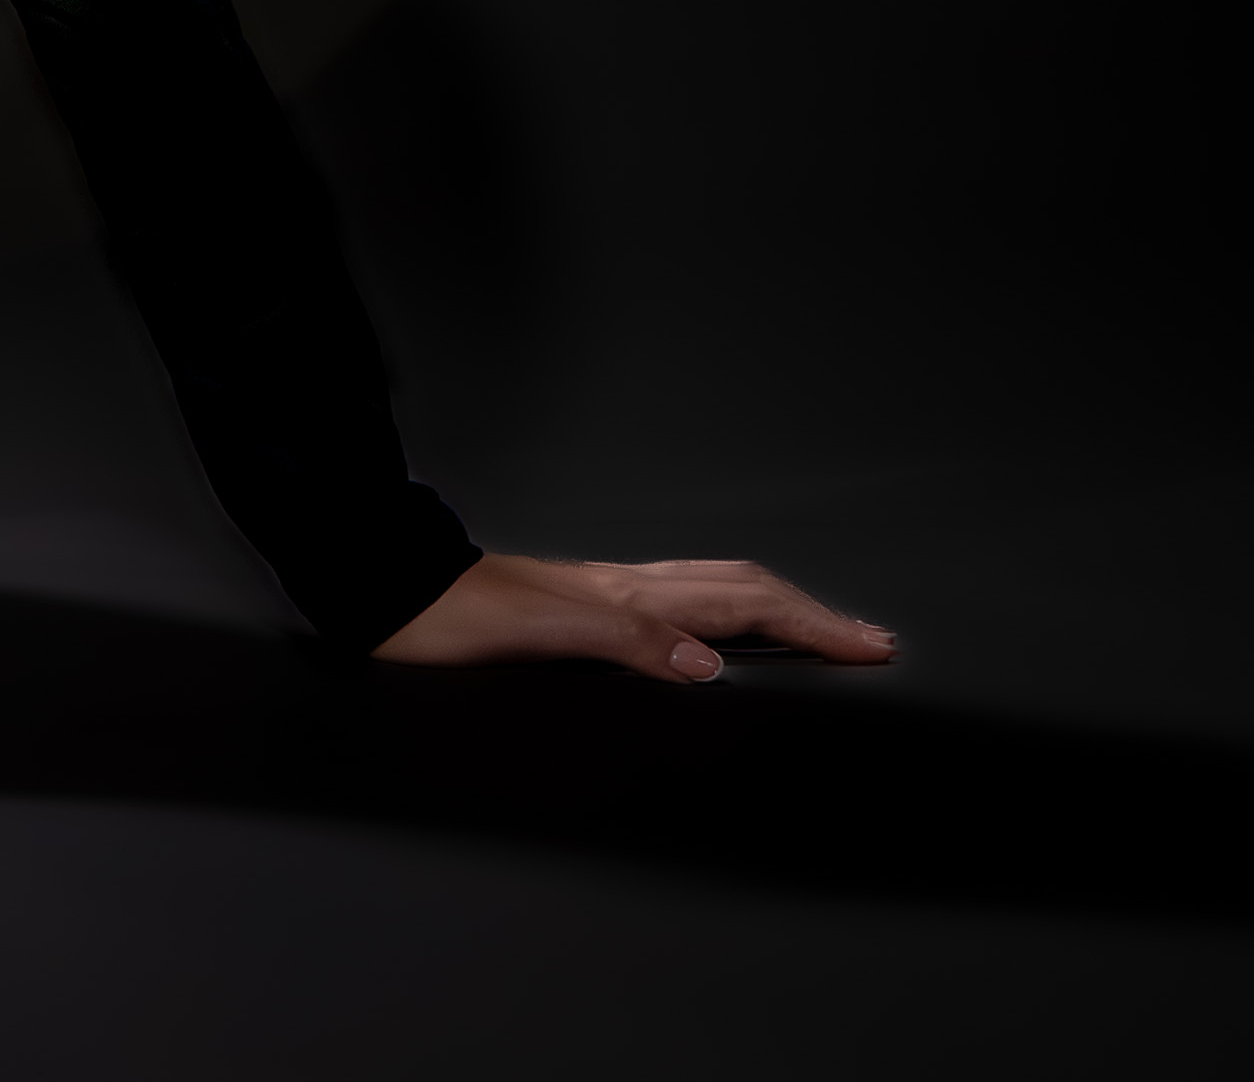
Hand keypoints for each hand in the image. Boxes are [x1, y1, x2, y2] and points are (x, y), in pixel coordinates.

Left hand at [370, 551, 896, 681]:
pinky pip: (672, 605)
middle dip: (810, 612)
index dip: (811, 625)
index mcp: (623, 594)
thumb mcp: (535, 631)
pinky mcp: (571, 608)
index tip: (874, 647)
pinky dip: (719, 618)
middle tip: (871, 640)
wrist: (379, 591)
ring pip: (708, 591)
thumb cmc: (443, 617)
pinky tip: (712, 635)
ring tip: (817, 631)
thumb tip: (707, 665)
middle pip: (738, 587)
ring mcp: (596, 594)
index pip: (742, 604)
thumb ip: (623, 640)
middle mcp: (618, 587)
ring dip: (772, 610)